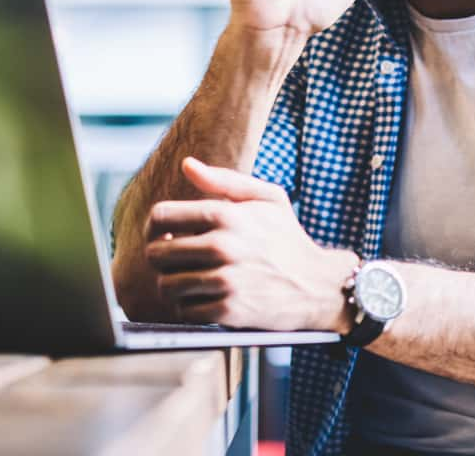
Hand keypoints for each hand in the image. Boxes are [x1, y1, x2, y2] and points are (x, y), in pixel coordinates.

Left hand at [143, 157, 357, 331]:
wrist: (319, 285)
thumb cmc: (288, 239)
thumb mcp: (267, 198)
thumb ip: (224, 179)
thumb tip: (187, 165)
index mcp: (226, 214)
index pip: (161, 216)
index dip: (155, 227)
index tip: (164, 235)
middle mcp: (223, 246)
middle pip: (156, 253)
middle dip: (161, 257)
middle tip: (175, 261)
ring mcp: (225, 280)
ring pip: (166, 285)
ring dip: (173, 284)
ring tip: (188, 281)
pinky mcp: (229, 311)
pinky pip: (184, 310)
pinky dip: (189, 307)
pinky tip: (204, 299)